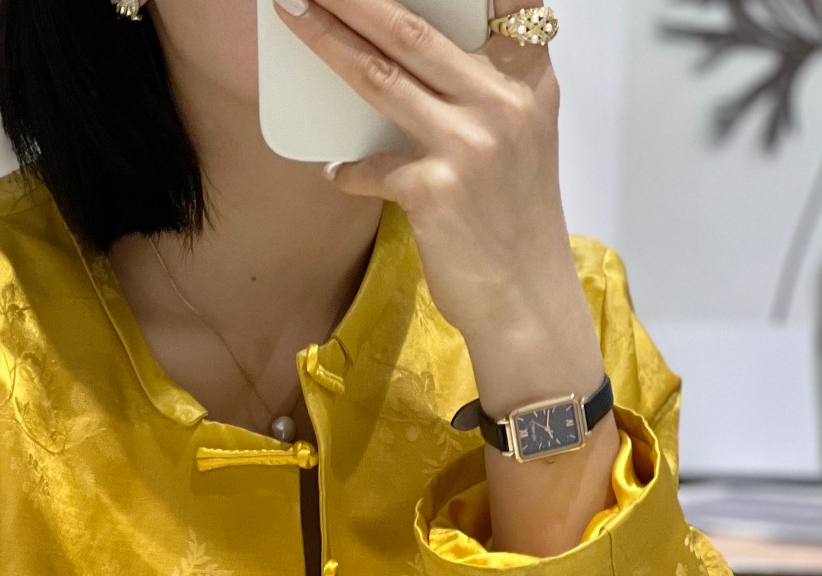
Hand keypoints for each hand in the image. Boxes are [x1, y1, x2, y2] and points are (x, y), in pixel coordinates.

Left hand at [271, 0, 603, 414]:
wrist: (527, 300)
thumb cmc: (516, 222)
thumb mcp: (520, 139)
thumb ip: (485, 89)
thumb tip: (409, 58)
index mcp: (529, 78)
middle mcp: (503, 101)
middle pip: (412, 28)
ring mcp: (470, 144)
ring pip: (381, 77)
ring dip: (328, 41)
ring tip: (292, 14)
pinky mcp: (436, 191)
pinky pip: (370, 167)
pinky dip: (348, 172)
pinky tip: (337, 175)